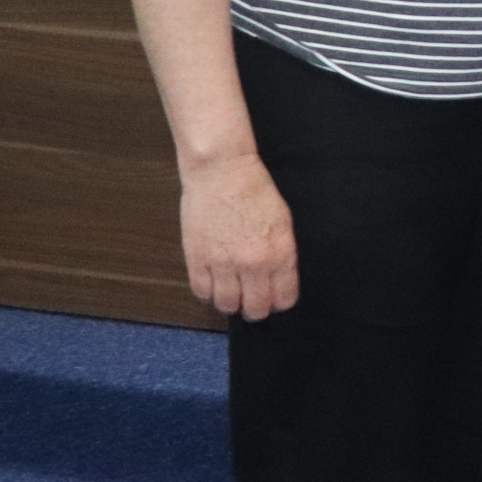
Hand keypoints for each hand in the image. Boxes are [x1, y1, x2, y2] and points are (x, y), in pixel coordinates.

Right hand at [180, 152, 298, 318]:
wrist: (223, 172)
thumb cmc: (255, 191)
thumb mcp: (283, 223)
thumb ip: (282, 254)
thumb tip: (279, 279)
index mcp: (280, 253)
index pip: (284, 298)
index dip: (280, 302)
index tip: (275, 299)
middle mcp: (253, 263)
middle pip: (255, 309)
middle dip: (256, 309)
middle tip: (252, 301)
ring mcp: (223, 263)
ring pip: (227, 305)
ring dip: (230, 303)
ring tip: (232, 292)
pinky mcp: (197, 258)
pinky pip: (202, 292)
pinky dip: (208, 292)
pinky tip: (214, 283)